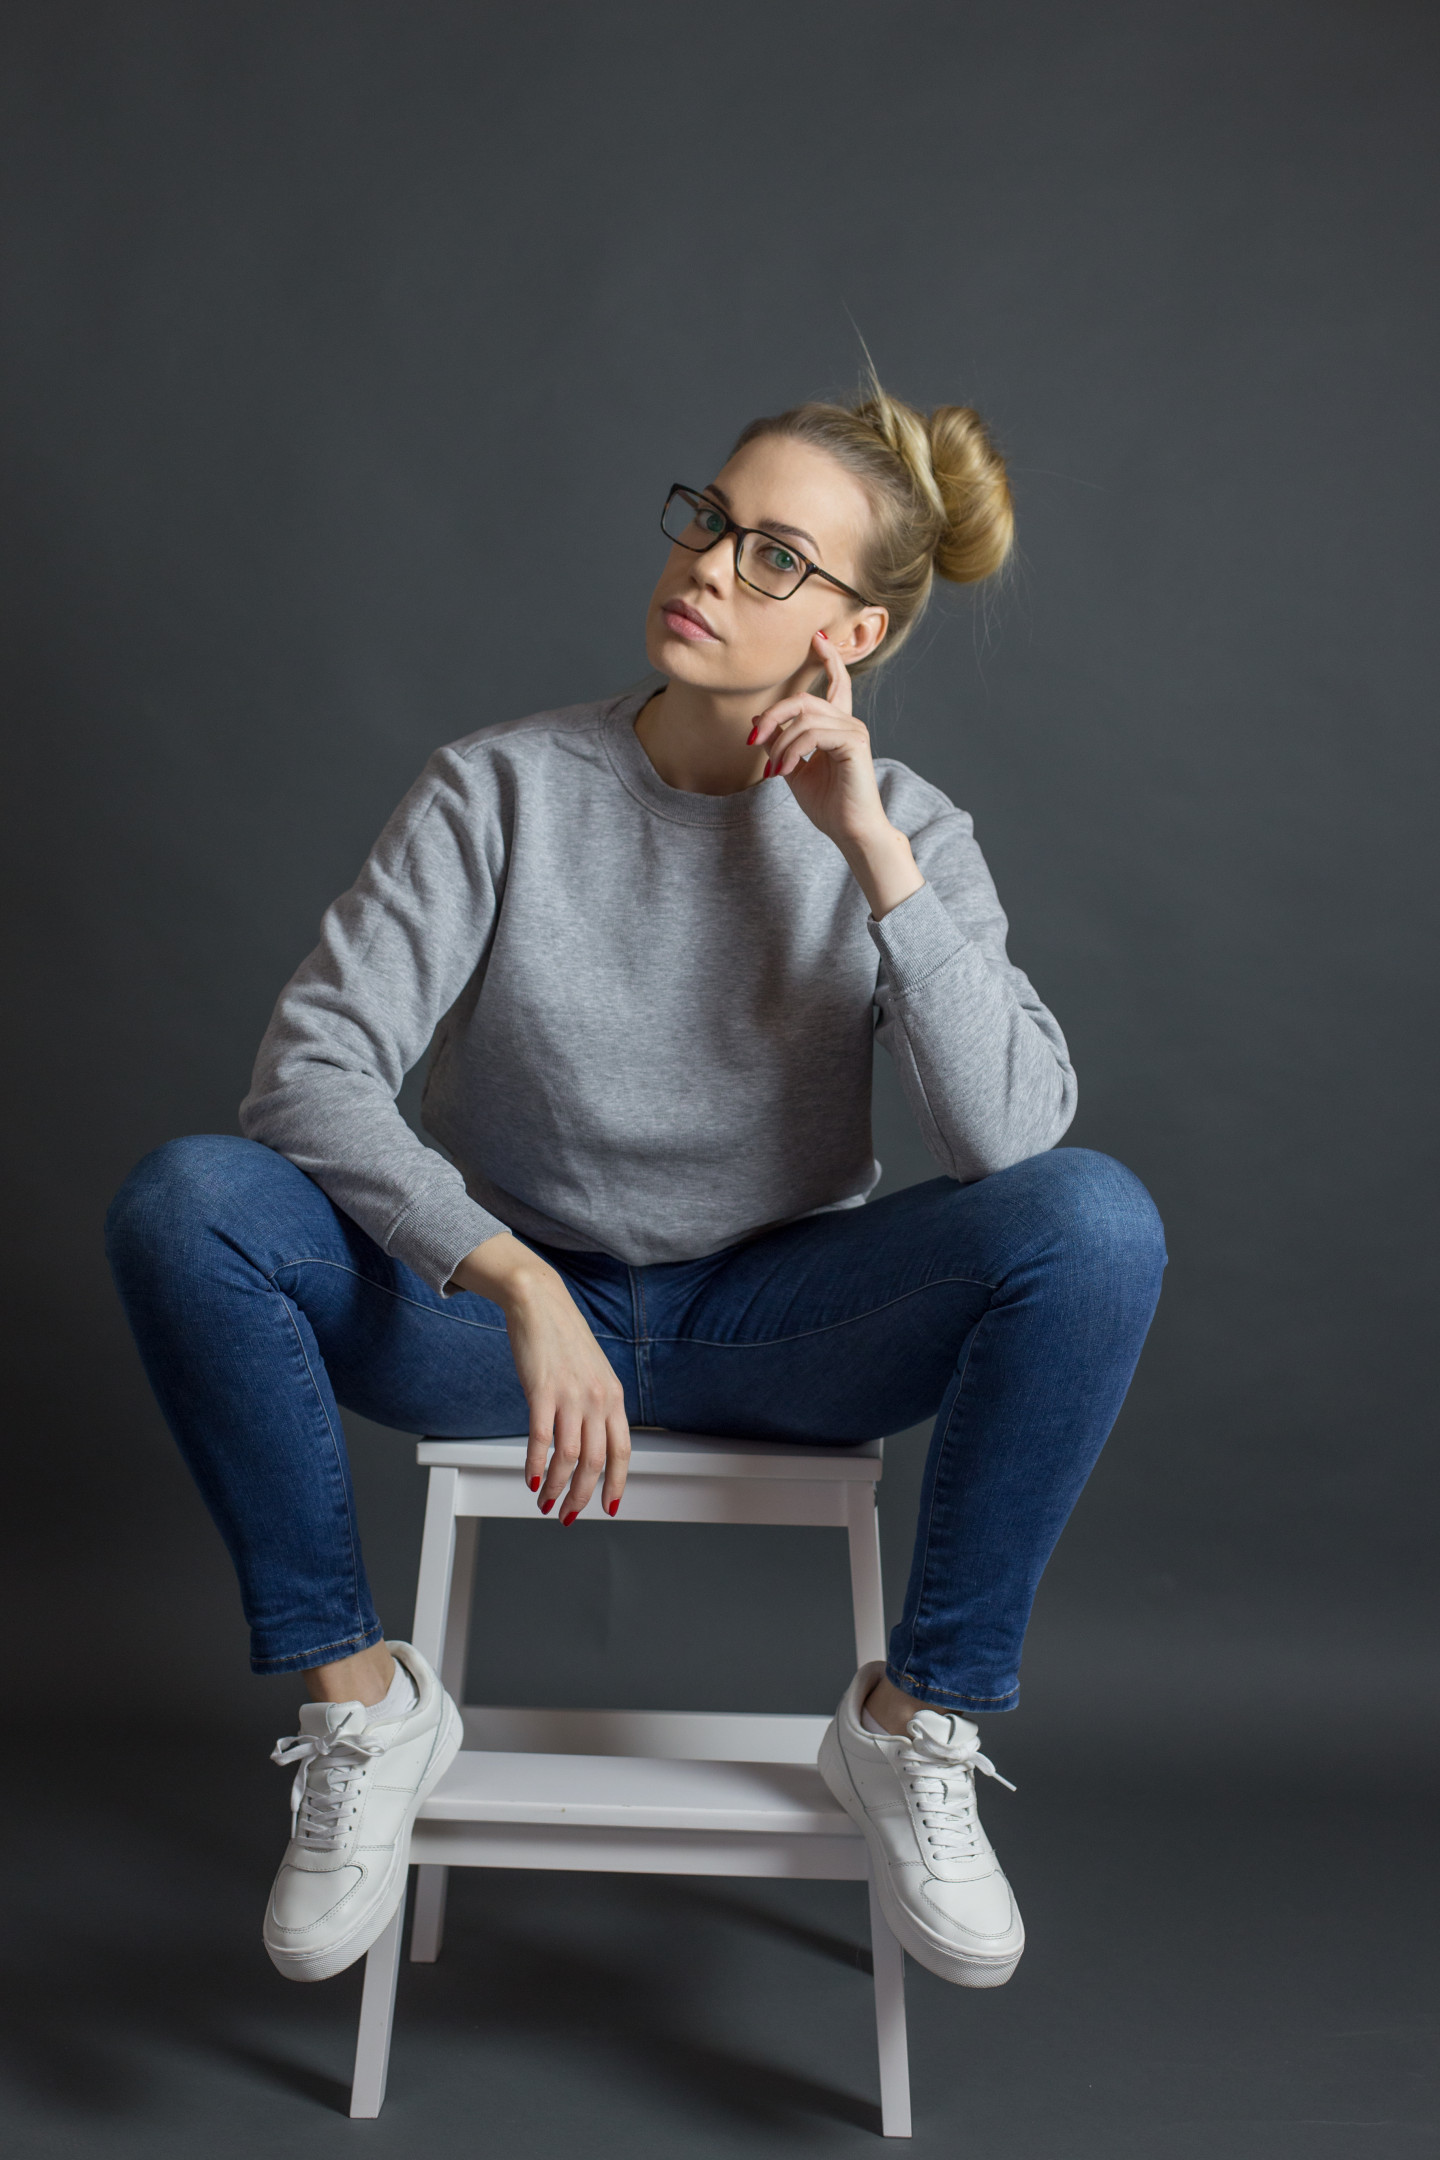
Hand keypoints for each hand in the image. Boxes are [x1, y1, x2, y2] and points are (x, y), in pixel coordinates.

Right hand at [449, 1236, 630, 1520]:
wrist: (539, 1301)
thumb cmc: (563, 1337)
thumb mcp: (594, 1373)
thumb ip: (597, 1406)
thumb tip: (592, 1442)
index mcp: (613, 1396)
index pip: (622, 1452)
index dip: (615, 1484)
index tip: (608, 1506)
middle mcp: (597, 1398)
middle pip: (595, 1462)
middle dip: (582, 1496)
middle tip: (568, 1513)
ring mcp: (570, 1395)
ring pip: (569, 1457)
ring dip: (556, 1487)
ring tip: (544, 1500)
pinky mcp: (541, 1390)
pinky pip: (541, 1438)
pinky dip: (535, 1465)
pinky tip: (530, 1478)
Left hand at [749, 631, 890, 847]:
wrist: (850, 831)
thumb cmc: (828, 804)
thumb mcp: (792, 768)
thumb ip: (778, 742)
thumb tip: (758, 720)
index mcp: (838, 726)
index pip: (837, 684)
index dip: (828, 658)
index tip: (818, 637)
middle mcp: (848, 722)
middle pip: (804, 699)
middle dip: (773, 715)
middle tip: (753, 740)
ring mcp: (853, 731)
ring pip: (804, 717)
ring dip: (780, 743)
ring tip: (773, 769)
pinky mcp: (854, 743)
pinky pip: (812, 734)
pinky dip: (791, 750)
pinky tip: (783, 770)